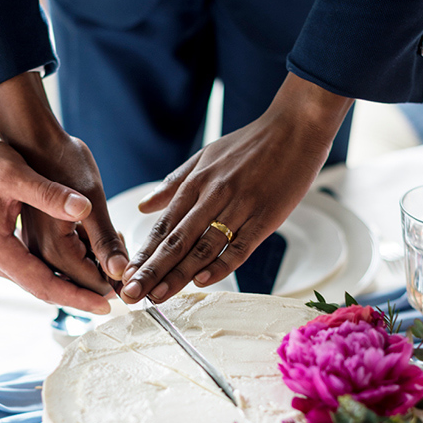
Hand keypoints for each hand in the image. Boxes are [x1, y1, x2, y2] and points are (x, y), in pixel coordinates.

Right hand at [0, 72, 128, 293]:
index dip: (76, 297)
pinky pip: (32, 271)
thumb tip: (84, 208)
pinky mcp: (0, 250)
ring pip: (38, 282)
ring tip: (103, 284)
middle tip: (113, 299)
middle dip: (78, 296)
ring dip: (69, 285)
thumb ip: (50, 194)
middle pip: (43, 290)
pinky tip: (79, 266)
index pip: (44, 284)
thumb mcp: (16, 174)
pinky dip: (56, 272)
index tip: (105, 305)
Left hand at [121, 73, 350, 302]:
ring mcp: (240, 207)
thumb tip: (142, 205)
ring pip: (203, 247)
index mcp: (196, 183)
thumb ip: (174, 183)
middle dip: (152, 270)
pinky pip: (240, 246)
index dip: (144, 253)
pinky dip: (221, 264)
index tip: (126, 275)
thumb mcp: (205, 155)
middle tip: (132, 295)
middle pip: (176, 240)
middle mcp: (213, 196)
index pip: (163, 225)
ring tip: (158, 296)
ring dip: (178, 274)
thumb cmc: (249, 143)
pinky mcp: (267, 216)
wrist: (296, 126)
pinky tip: (201, 281)